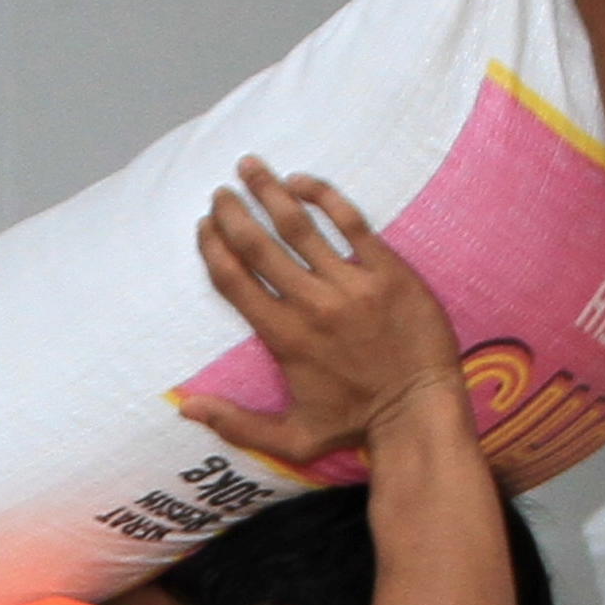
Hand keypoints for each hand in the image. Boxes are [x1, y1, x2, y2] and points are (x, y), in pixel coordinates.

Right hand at [176, 159, 461, 466]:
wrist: (419, 412)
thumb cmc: (356, 425)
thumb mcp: (292, 438)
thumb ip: (236, 423)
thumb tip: (185, 407)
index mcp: (283, 337)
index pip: (234, 281)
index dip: (213, 248)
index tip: (203, 226)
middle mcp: (311, 305)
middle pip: (259, 246)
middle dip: (233, 213)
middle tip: (221, 191)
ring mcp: (351, 285)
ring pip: (299, 226)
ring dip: (269, 191)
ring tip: (250, 166)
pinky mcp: (387, 271)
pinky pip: (351, 223)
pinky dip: (324, 196)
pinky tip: (302, 180)